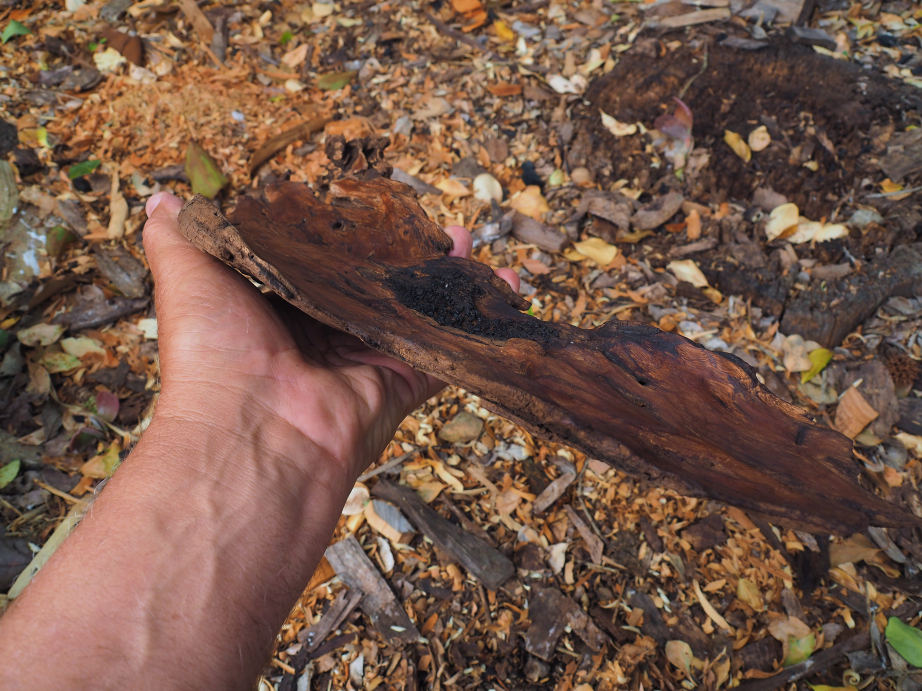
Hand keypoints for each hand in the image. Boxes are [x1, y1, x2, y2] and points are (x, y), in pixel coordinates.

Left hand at [143, 192, 518, 481]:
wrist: (253, 436)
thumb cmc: (215, 354)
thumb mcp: (188, 277)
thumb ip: (181, 234)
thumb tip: (163, 197)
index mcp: (277, 308)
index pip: (318, 262)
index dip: (344, 234)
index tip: (368, 204)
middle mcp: (324, 334)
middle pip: (373, 284)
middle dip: (403, 252)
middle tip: (427, 220)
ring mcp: (366, 358)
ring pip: (414, 311)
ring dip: (445, 278)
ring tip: (467, 239)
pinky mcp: (401, 381)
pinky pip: (446, 349)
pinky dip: (476, 324)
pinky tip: (505, 289)